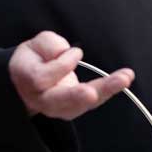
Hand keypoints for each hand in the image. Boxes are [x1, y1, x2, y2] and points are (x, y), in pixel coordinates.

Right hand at [8, 31, 134, 119]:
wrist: (31, 77)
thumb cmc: (36, 56)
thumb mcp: (37, 43)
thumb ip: (49, 45)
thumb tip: (65, 53)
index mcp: (27, 80)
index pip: (42, 78)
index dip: (60, 64)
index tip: (75, 52)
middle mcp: (41, 99)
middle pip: (57, 101)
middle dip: (77, 97)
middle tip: (92, 93)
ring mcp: (57, 108)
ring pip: (79, 106)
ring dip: (103, 92)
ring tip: (124, 79)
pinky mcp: (74, 108)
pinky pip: (92, 102)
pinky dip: (108, 91)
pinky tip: (124, 80)